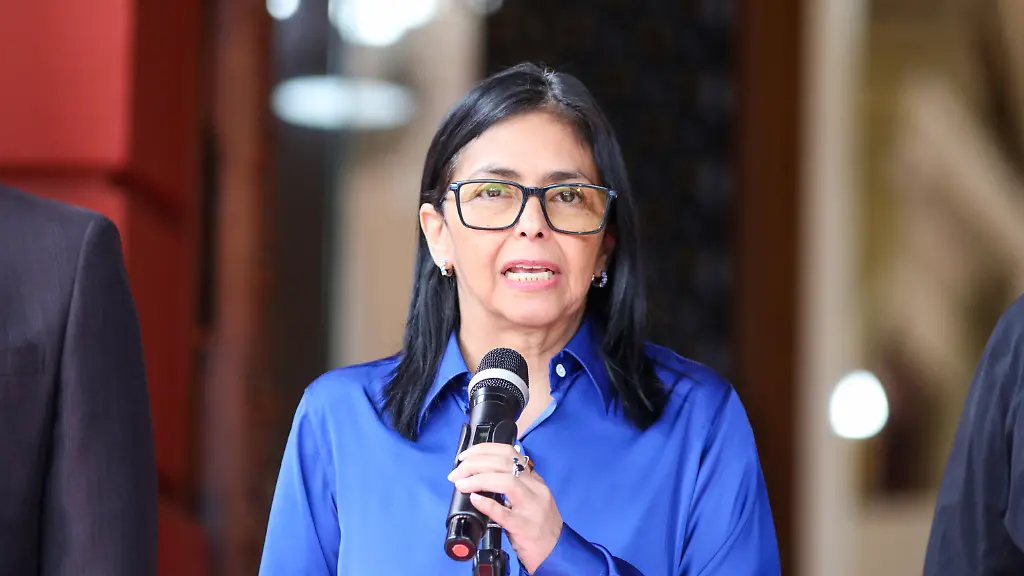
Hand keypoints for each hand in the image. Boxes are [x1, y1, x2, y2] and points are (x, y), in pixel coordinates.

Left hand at [447, 443, 562, 571]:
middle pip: (504, 463)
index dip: (484, 450)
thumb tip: (484, 473)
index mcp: (535, 480)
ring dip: (478, 479)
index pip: (509, 453)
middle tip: (456, 472)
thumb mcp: (531, 499)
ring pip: (506, 481)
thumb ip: (514, 485)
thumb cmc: (539, 526)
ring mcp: (531, 507)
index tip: (466, 455)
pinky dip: (486, 503)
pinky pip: (503, 512)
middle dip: (475, 463)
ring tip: (461, 483)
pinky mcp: (524, 527)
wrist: (555, 552)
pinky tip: (474, 499)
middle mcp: (536, 489)